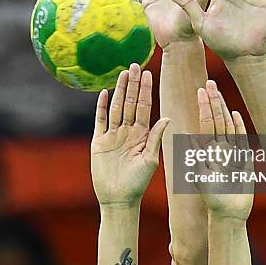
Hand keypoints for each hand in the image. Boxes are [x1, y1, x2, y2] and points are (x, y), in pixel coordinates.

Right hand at [91, 64, 169, 206]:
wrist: (119, 199)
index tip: (148, 73)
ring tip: (122, 73)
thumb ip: (156, 138)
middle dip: (133, 84)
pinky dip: (101, 107)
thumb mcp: (150, 160)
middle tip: (135, 65)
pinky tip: (103, 93)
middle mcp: (127, 132)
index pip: (143, 107)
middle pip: (129, 102)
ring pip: (115, 107)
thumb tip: (166, 118)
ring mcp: (112, 135)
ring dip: (119, 90)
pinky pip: (100, 120)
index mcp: (141, 135)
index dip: (145, 90)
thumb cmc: (138, 183)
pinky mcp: (98, 142)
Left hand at [193, 80, 252, 219]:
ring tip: (218, 92)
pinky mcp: (242, 159)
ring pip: (227, 126)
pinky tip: (235, 113)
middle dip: (212, 102)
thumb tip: (188, 141)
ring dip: (223, 109)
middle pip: (216, 120)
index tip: (200, 91)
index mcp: (205, 151)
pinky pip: (240, 139)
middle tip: (209, 83)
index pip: (204, 124)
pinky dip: (238, 126)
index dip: (203, 107)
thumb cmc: (212, 199)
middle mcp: (217, 149)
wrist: (229, 214)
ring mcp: (230, 152)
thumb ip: (196, 161)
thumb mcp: (200, 179)